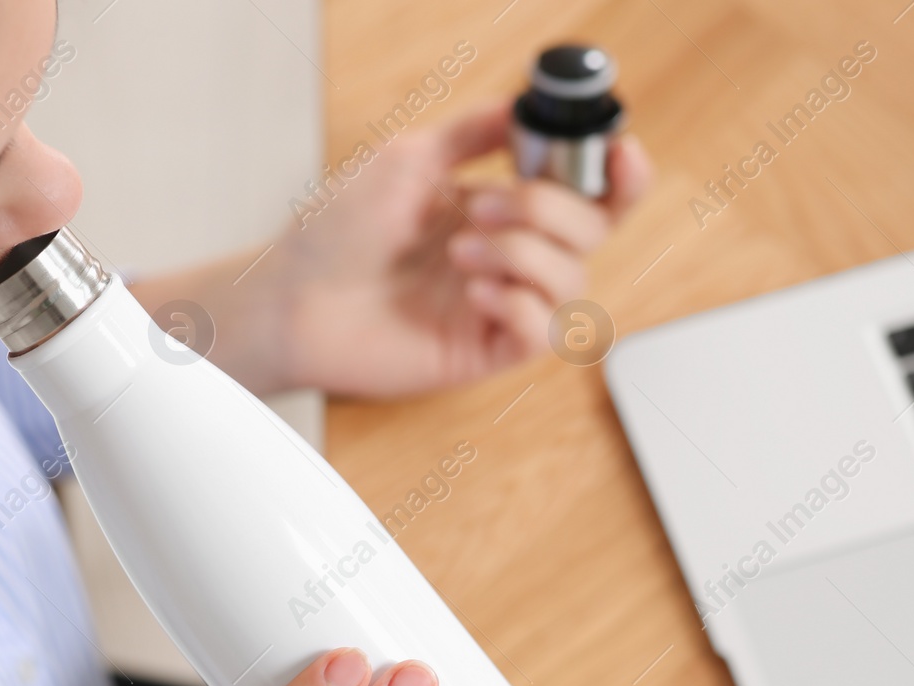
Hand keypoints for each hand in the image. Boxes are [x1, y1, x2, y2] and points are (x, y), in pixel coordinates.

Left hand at [271, 96, 652, 396]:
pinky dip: (520, 304)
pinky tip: (474, 290)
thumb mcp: (409, 160)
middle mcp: (510, 257)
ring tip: (462, 250)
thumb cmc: (336, 233)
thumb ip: (474, 133)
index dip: (620, 176)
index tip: (620, 152)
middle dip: (549, 210)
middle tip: (486, 205)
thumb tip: (525, 108)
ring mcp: (500, 305)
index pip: (588, 196)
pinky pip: (543, 333)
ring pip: (573, 280)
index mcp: (501, 210)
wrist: (293, 296)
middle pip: (593, 232)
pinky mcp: (485, 351)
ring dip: (525, 253)